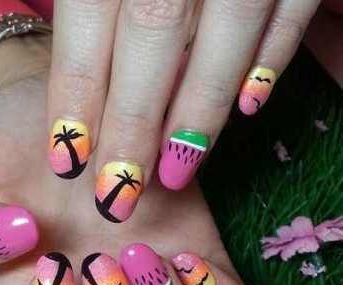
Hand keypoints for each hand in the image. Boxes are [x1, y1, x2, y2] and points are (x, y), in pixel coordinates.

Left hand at [47, 0, 319, 220]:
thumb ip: (82, 1)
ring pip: (225, 31)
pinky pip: (290, 6)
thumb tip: (65, 75)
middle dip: (132, 126)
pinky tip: (249, 109)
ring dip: (199, 112)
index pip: (87, 22)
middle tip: (115, 195)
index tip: (65, 160)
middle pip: (152, 36)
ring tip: (175, 173)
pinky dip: (271, 60)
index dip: (76, 96)